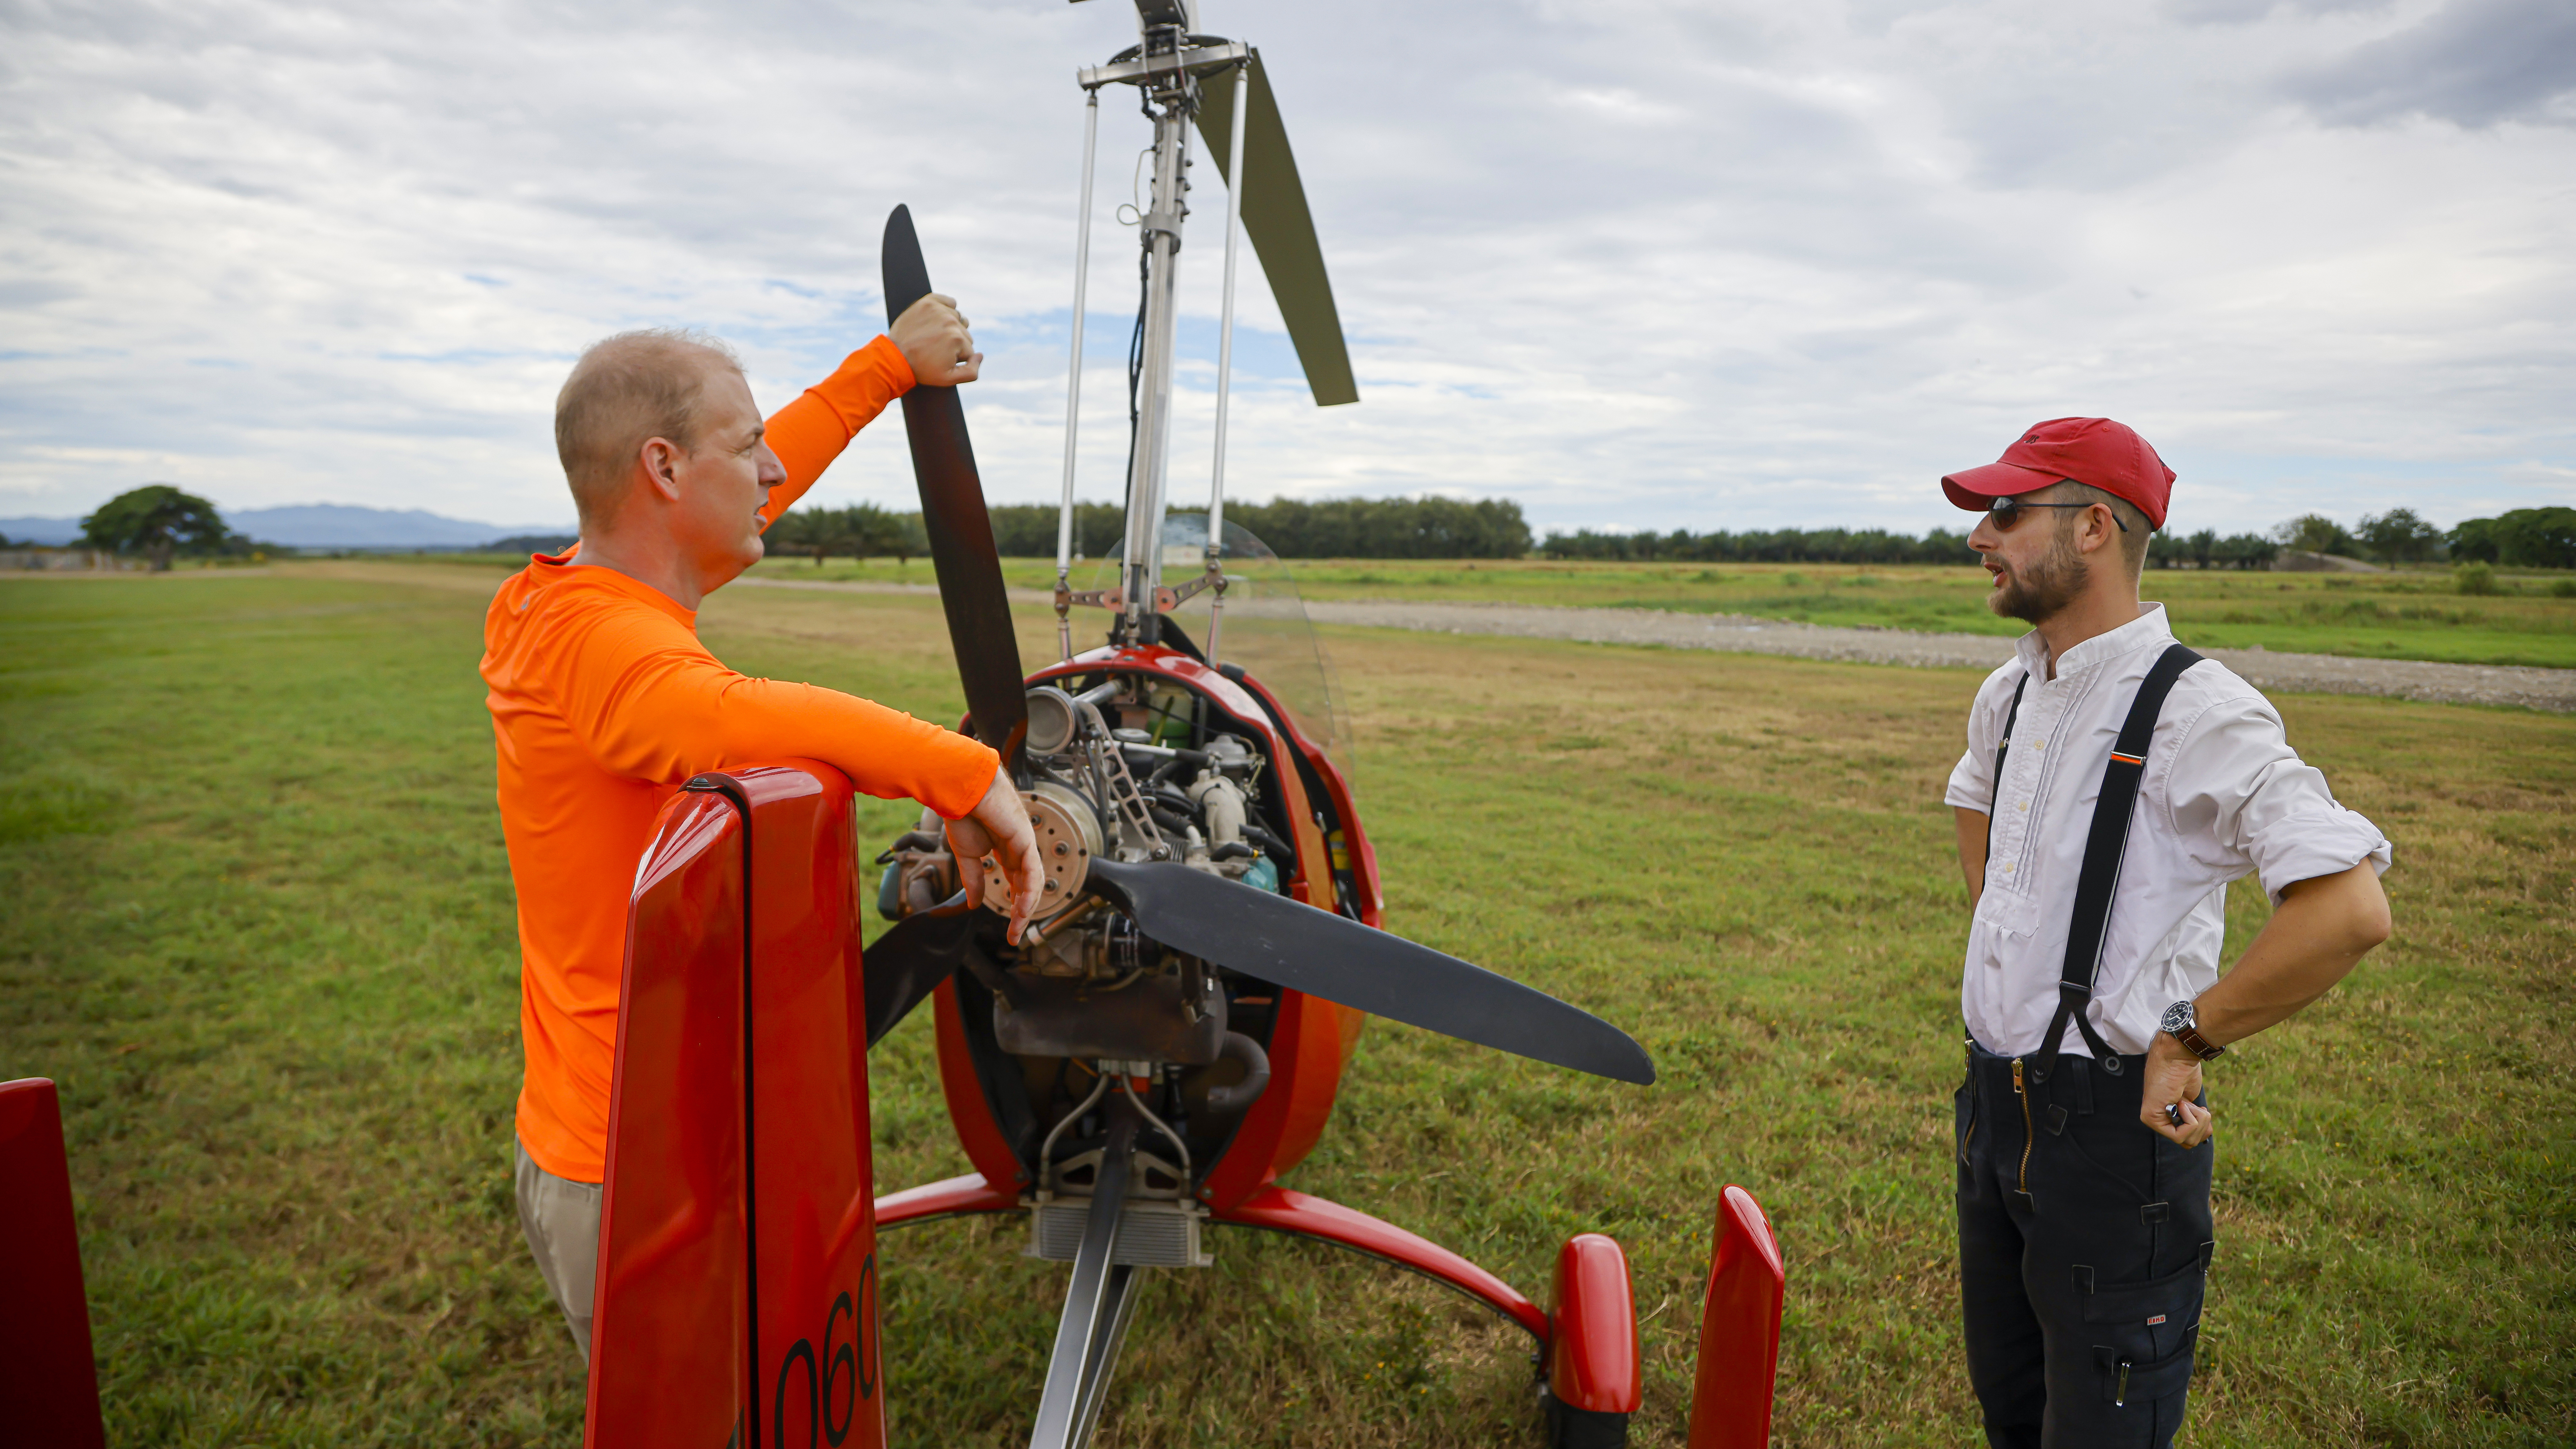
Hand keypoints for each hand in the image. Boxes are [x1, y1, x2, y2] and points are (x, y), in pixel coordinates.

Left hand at [891, 293, 981, 386]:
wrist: (894, 357)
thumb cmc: (921, 369)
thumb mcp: (949, 380)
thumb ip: (972, 372)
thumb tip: (981, 356)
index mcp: (958, 339)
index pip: (969, 349)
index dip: (957, 358)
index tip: (941, 360)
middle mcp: (950, 321)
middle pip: (964, 334)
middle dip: (954, 343)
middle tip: (937, 350)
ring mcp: (938, 310)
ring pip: (957, 319)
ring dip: (951, 328)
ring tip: (935, 337)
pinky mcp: (928, 303)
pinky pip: (948, 301)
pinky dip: (948, 307)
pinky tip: (941, 317)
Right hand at [945, 765, 1044, 942]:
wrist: (961, 789)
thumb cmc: (963, 812)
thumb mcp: (966, 855)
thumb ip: (974, 879)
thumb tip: (976, 904)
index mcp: (1005, 849)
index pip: (1015, 882)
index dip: (1013, 905)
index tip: (1008, 927)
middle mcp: (1018, 848)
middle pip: (1026, 887)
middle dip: (1021, 913)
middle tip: (1014, 935)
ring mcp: (1024, 844)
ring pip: (1032, 883)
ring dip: (1026, 909)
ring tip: (1017, 928)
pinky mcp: (1025, 840)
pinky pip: (1031, 873)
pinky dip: (1028, 893)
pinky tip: (1021, 910)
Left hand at [2140, 1035, 2213, 1147]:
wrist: (2178, 1056)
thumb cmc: (2185, 1072)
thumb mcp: (2194, 1102)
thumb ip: (2193, 1120)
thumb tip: (2204, 1136)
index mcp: (2168, 1117)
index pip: (2188, 1140)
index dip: (2202, 1129)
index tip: (2201, 1111)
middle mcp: (2158, 1120)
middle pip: (2190, 1143)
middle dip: (2202, 1126)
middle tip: (2195, 1106)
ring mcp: (2152, 1120)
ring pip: (2187, 1141)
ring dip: (2197, 1120)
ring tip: (2187, 1101)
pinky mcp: (2150, 1118)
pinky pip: (2180, 1136)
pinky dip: (2190, 1119)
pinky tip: (2182, 1102)